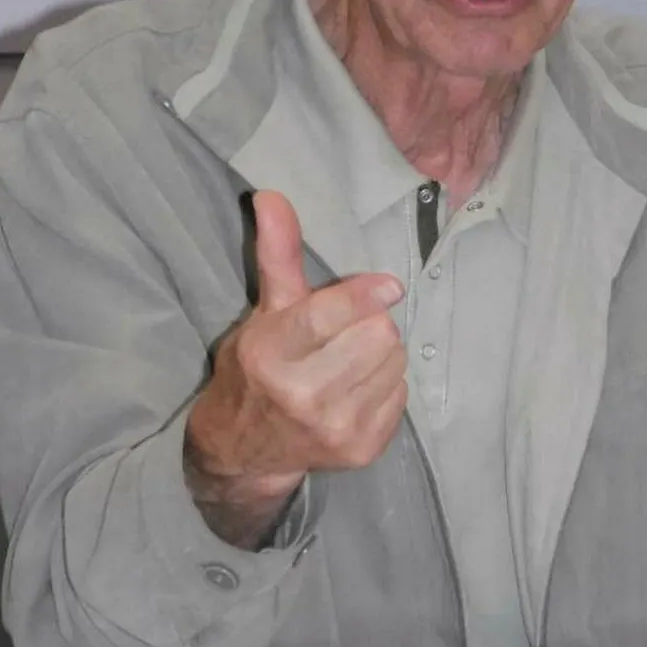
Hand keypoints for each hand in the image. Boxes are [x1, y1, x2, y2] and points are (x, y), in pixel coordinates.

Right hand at [185, 190, 406, 516]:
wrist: (244, 449)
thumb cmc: (256, 366)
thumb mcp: (264, 310)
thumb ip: (277, 254)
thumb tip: (271, 196)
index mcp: (270, 354)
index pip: (326, 318)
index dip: (362, 297)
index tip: (388, 286)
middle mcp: (301, 396)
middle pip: (377, 335)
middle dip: (369, 323)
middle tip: (347, 331)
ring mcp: (334, 429)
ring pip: (395, 361)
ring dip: (381, 352)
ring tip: (351, 358)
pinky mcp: (361, 451)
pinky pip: (402, 394)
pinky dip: (386, 384)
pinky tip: (357, 387)